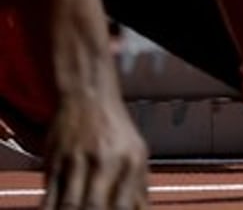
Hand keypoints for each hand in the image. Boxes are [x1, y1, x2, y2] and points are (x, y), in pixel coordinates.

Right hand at [42, 89, 148, 209]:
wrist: (89, 97)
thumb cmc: (116, 130)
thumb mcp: (137, 153)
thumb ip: (139, 187)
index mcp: (131, 161)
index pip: (125, 204)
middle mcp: (105, 161)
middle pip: (94, 205)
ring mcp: (77, 161)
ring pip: (69, 204)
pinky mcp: (54, 162)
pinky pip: (49, 195)